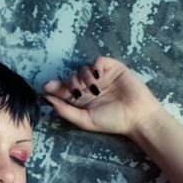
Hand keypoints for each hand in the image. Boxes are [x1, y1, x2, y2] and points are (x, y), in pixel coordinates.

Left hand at [43, 56, 164, 137]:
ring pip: (83, 69)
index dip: (53, 86)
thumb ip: (66, 111)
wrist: (136, 116)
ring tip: (94, 90)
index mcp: (80, 99)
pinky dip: (95, 66)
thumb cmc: (111, 121)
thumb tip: (47, 100)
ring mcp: (100, 77)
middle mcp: (88, 87)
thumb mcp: (85, 120)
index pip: (62, 89)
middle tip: (77, 93)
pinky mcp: (112, 68)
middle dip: (70, 83)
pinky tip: (98, 77)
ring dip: (84, 78)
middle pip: (71, 77)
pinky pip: (98, 60)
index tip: (46, 87)